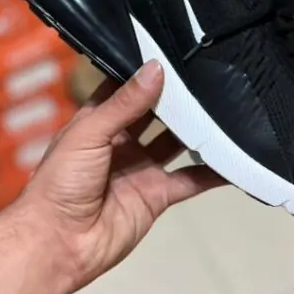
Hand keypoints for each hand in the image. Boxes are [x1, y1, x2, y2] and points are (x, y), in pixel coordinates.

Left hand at [20, 61, 220, 288]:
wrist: (59, 243)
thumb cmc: (62, 180)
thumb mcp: (89, 133)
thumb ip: (125, 103)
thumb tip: (157, 67)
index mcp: (98, 121)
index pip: (127, 88)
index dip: (147, 72)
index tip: (177, 50)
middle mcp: (122, 141)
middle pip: (156, 114)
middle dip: (178, 98)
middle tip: (212, 73)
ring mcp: (142, 169)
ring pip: (176, 143)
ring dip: (197, 130)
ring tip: (229, 106)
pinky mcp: (158, 196)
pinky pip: (189, 180)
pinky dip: (212, 172)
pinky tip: (235, 157)